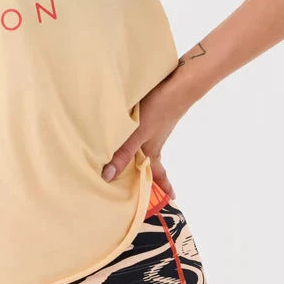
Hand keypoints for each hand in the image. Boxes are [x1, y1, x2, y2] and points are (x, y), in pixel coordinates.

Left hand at [101, 72, 192, 199]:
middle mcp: (154, 141)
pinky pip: (141, 132)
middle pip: (150, 160)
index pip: (159, 173)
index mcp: (153, 150)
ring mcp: (154, 128)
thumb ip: (123, 153)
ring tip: (127, 159)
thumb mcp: (138, 134)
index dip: (164, 185)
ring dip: (138, 153)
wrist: (176, 86)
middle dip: (147, 172)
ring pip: (145, 146)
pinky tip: (125, 131)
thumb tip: (108, 177)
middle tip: (143, 182)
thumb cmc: (158, 112)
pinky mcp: (151, 115)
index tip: (172, 198)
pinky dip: (134, 137)